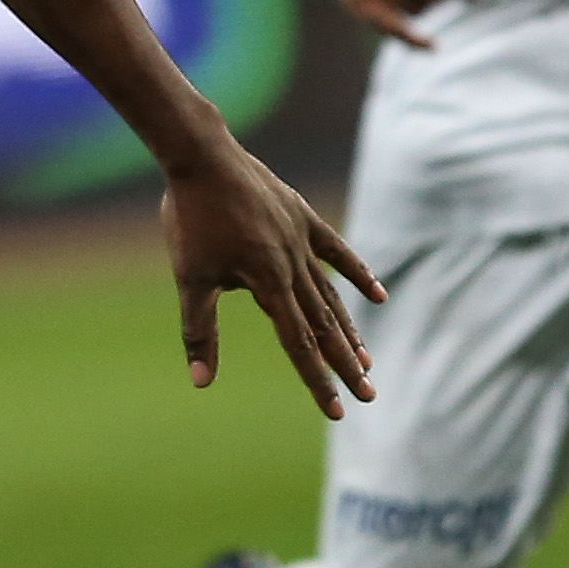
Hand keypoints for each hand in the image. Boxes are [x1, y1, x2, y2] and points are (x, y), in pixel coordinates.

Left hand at [162, 132, 382, 418]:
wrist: (202, 157)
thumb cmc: (192, 218)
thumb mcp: (191, 279)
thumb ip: (200, 332)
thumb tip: (201, 382)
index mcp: (268, 284)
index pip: (298, 345)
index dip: (318, 381)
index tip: (338, 411)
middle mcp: (293, 266)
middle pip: (325, 325)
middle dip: (346, 364)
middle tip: (370, 393)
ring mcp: (302, 240)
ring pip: (332, 295)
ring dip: (349, 330)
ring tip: (367, 360)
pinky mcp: (303, 218)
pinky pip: (337, 252)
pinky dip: (356, 273)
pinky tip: (377, 296)